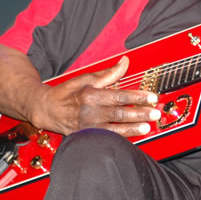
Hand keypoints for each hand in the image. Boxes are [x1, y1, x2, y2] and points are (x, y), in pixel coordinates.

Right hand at [30, 56, 160, 136]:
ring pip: (114, 129)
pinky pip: (105, 138)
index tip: (151, 97)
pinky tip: (131, 138)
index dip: (137, 97)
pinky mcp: (85, 137)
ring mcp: (87, 127)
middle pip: (119, 114)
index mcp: (91, 94)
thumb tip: (125, 61)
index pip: (119, 96)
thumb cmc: (67, 92)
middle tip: (155, 113)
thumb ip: (109, 73)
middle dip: (139, 114)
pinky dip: (119, 139)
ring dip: (132, 129)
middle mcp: (90, 112)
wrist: (45, 109)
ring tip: (147, 127)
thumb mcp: (86, 78)